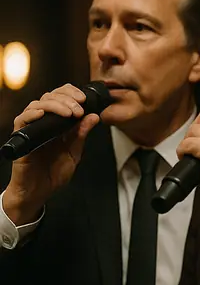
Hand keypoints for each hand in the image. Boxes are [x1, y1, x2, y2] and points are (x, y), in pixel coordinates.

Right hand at [3, 84, 100, 224]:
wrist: (38, 192)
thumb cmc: (53, 173)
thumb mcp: (74, 153)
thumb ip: (81, 135)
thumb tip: (94, 116)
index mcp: (57, 124)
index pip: (61, 97)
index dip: (71, 93)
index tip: (85, 99)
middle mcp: (43, 123)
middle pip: (50, 96)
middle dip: (67, 97)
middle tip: (79, 107)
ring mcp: (31, 129)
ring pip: (38, 104)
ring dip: (56, 104)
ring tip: (70, 113)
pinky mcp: (21, 138)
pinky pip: (22, 119)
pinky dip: (33, 113)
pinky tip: (44, 114)